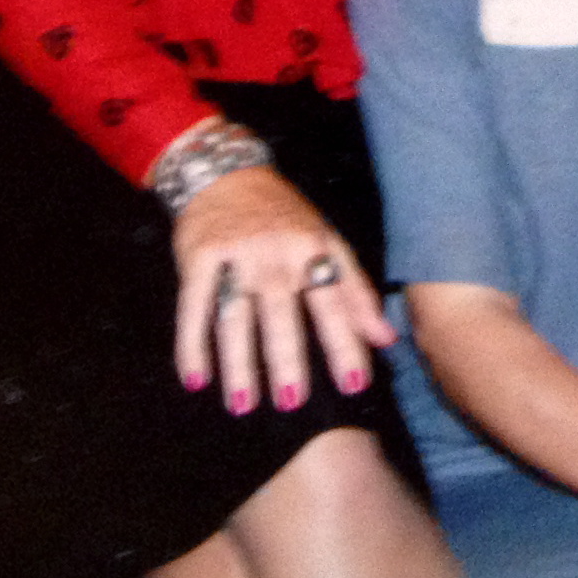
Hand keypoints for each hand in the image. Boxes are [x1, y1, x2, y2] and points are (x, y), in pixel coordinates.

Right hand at [170, 162, 396, 413]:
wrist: (226, 173)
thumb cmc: (285, 217)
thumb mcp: (328, 240)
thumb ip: (355, 290)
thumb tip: (385, 339)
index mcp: (312, 248)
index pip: (333, 302)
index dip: (345, 343)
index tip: (354, 385)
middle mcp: (275, 252)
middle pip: (281, 313)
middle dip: (287, 359)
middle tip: (292, 401)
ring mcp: (235, 254)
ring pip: (236, 315)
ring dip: (239, 363)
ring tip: (244, 404)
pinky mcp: (199, 256)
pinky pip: (193, 307)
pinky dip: (192, 344)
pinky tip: (197, 379)